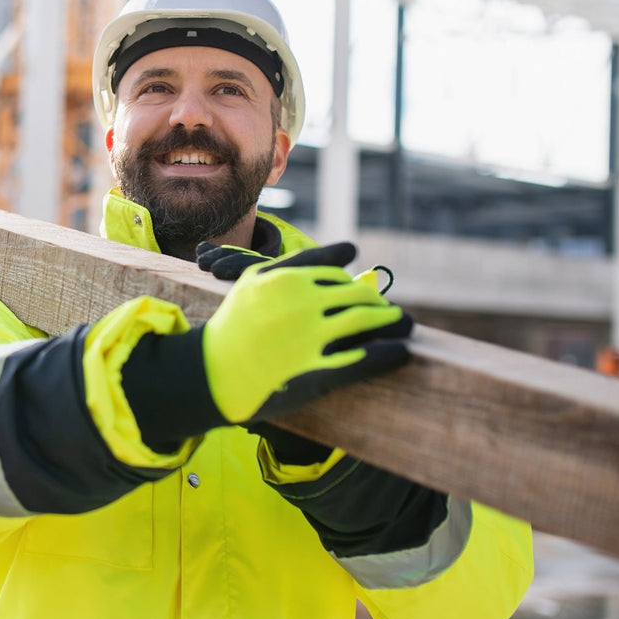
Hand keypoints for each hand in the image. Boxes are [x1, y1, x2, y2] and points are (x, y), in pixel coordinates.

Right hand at [201, 242, 412, 422]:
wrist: (214, 370)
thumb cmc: (235, 323)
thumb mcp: (258, 281)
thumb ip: (301, 261)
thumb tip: (351, 248)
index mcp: (290, 279)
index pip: (336, 276)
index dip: (354, 285)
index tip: (362, 291)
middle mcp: (304, 303)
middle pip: (355, 296)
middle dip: (378, 303)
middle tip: (392, 311)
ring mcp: (311, 337)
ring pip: (364, 322)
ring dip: (390, 322)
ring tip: (403, 324)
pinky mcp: (317, 370)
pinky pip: (363, 360)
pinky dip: (388, 355)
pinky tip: (403, 353)